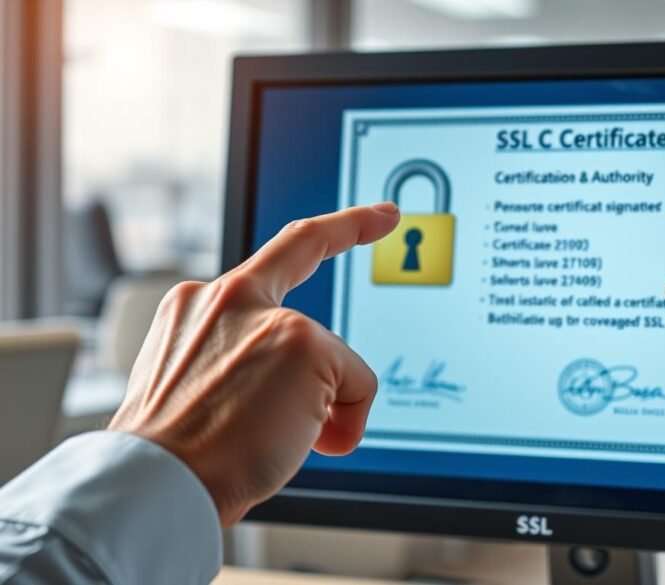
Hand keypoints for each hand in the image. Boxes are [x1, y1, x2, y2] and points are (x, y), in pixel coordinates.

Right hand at [108, 203, 400, 525]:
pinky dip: (344, 424)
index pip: (273, 257)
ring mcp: (268, 316)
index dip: (331, 230)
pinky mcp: (304, 343)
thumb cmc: (175, 455)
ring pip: (331, 358)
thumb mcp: (195, 391)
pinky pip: (356, 386)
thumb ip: (249, 365)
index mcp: (196, 308)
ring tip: (267, 440)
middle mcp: (229, 297)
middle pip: (306, 250)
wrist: (156, 485)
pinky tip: (299, 443)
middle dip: (352, 224)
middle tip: (387, 213)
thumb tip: (324, 401)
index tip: (372, 217)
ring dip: (320, 409)